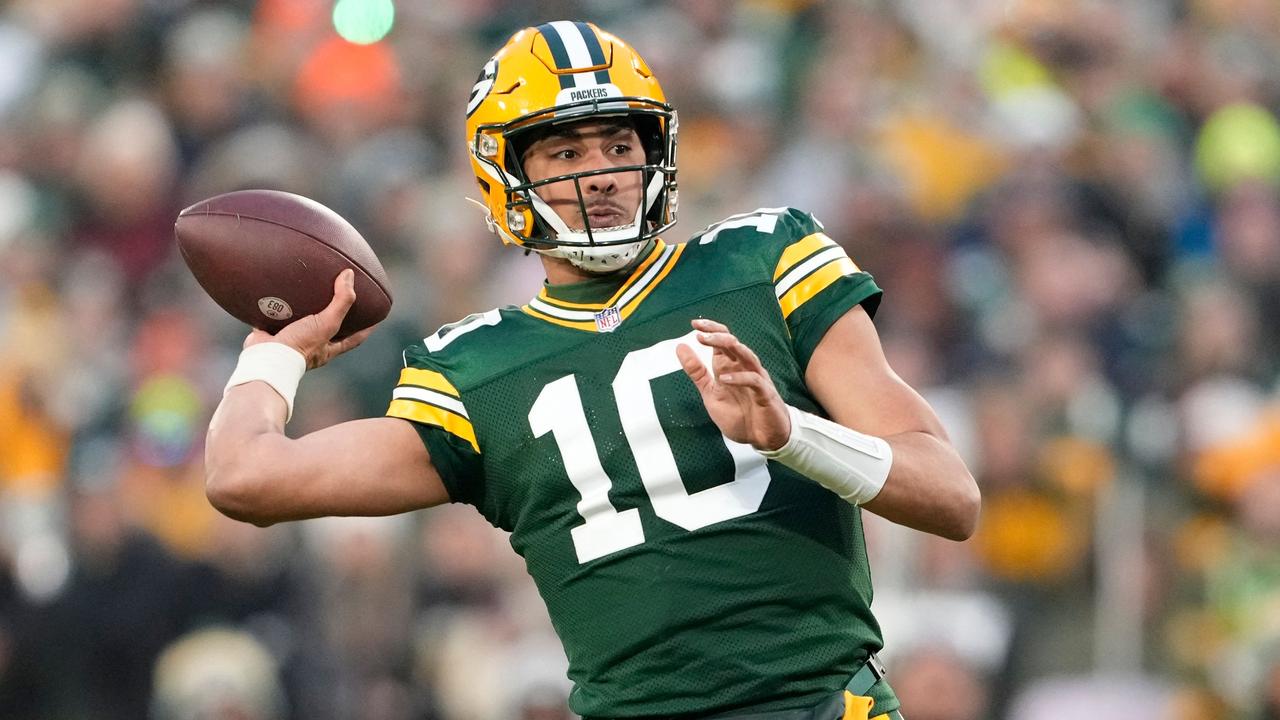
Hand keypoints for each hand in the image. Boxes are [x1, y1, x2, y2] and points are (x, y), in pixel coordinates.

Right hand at [243, 269, 375, 369]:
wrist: (267, 357)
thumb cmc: (300, 345)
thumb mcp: (327, 323)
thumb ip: (341, 301)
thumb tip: (349, 275)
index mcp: (328, 348)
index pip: (355, 338)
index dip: (366, 328)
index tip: (375, 317)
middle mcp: (312, 345)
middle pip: (328, 329)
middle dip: (333, 316)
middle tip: (339, 297)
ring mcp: (292, 340)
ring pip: (302, 322)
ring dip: (304, 309)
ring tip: (307, 290)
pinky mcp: (273, 334)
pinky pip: (276, 318)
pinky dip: (278, 307)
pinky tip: (277, 293)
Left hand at [676, 318, 790, 450]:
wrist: (762, 439)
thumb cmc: (740, 415)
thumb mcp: (710, 393)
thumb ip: (697, 372)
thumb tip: (680, 347)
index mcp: (730, 366)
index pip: (722, 340)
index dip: (710, 329)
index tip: (694, 324)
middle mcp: (743, 368)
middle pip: (733, 343)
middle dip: (716, 334)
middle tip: (699, 332)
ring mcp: (756, 379)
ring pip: (746, 354)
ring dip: (728, 346)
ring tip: (709, 342)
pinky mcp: (765, 393)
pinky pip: (754, 380)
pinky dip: (740, 378)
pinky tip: (724, 379)